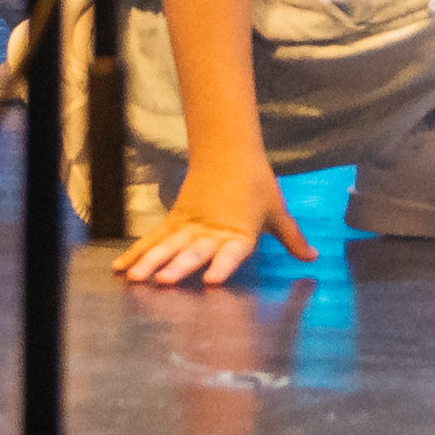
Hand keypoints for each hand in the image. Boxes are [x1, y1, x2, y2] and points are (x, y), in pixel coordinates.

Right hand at [119, 151, 314, 288]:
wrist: (230, 152)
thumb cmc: (256, 184)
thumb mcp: (277, 212)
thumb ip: (292, 239)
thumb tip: (313, 257)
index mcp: (239, 233)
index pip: (231, 252)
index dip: (222, 266)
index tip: (211, 280)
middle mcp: (211, 232)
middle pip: (193, 250)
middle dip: (178, 266)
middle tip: (163, 282)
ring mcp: (190, 226)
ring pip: (167, 244)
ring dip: (150, 261)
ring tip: (135, 279)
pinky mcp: (175, 220)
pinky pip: (154, 237)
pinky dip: (136, 251)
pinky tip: (121, 268)